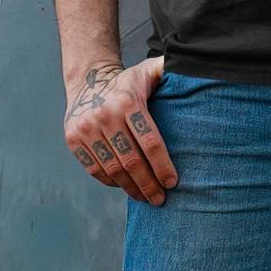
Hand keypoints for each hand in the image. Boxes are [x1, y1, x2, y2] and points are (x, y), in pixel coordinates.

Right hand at [63, 57, 177, 203]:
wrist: (88, 79)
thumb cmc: (128, 81)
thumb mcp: (149, 70)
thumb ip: (170, 71)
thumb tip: (196, 71)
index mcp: (127, 101)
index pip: (150, 141)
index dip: (163, 166)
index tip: (173, 182)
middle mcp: (105, 115)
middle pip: (131, 161)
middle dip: (149, 184)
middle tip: (161, 199)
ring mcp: (86, 128)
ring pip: (113, 169)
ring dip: (131, 188)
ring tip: (145, 198)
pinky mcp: (73, 139)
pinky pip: (95, 169)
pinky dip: (111, 182)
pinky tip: (126, 186)